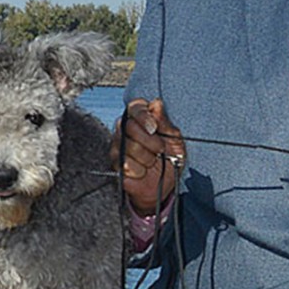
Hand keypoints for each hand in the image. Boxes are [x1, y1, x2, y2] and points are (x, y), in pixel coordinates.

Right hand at [111, 99, 185, 214]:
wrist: (165, 184)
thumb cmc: (170, 158)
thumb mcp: (174, 139)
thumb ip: (164, 121)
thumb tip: (156, 103)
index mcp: (143, 119)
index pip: (135, 106)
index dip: (143, 115)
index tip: (154, 127)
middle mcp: (126, 129)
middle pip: (129, 126)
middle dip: (149, 140)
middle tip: (160, 149)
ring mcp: (118, 145)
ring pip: (127, 145)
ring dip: (146, 157)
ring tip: (153, 161)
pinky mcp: (114, 162)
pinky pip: (124, 162)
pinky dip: (139, 169)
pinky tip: (143, 171)